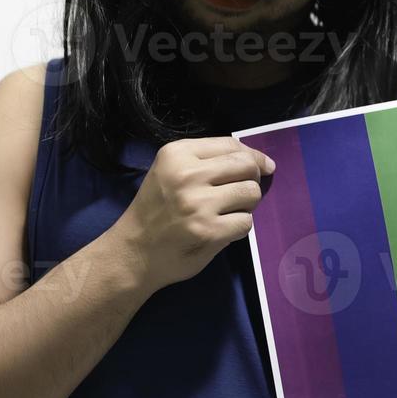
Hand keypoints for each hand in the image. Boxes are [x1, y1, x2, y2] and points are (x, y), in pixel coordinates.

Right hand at [114, 137, 276, 290]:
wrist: (133, 252)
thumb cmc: (155, 210)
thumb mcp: (171, 172)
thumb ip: (207, 161)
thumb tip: (257, 160)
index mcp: (176, 153)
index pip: (231, 145)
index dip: (253, 155)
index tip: (263, 165)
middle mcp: (187, 174)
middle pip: (246, 166)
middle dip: (252, 179)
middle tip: (241, 192)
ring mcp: (199, 203)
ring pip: (251, 193)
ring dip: (246, 205)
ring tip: (227, 212)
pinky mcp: (209, 230)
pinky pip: (246, 222)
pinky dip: (239, 227)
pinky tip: (221, 230)